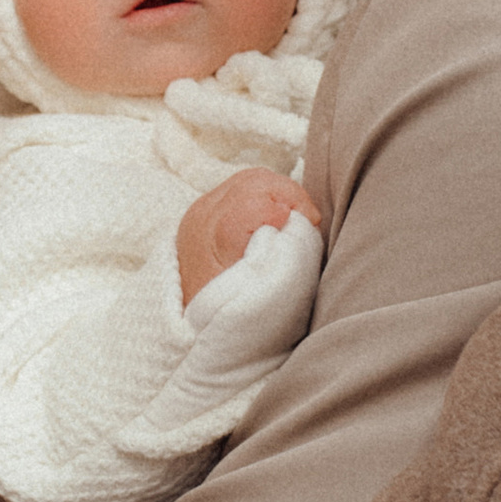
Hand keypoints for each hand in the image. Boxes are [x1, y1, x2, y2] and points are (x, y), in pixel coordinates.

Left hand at [177, 166, 322, 304]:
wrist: (192, 323)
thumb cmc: (229, 313)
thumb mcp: (255, 293)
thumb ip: (275, 256)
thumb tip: (294, 223)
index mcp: (215, 237)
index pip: (256, 201)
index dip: (290, 206)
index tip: (308, 226)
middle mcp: (203, 217)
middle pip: (255, 181)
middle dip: (290, 195)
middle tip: (308, 221)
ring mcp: (201, 210)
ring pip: (250, 178)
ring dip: (278, 193)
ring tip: (294, 219)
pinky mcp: (205, 209)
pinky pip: (240, 186)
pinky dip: (265, 195)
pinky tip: (275, 218)